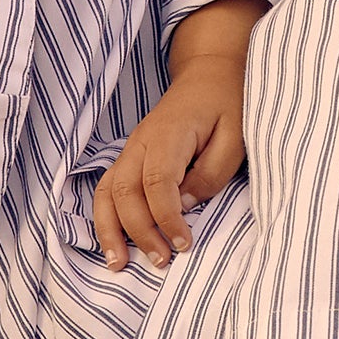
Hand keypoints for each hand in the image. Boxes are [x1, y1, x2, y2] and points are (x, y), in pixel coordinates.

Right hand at [94, 56, 246, 270]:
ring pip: (107, 192)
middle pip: (126, 191)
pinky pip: (108, 189)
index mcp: (168, 133)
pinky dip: (105, 218)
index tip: (183, 244)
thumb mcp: (233, 137)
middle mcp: (141, 141)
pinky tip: (112, 244)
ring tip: (118, 265)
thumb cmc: (226, 105)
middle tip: (161, 262)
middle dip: (139, 231)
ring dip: (110, 230)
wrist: (209, 74)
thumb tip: (184, 204)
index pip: (157, 181)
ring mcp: (131, 148)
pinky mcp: (130, 157)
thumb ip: (210, 173)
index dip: (166, 217)